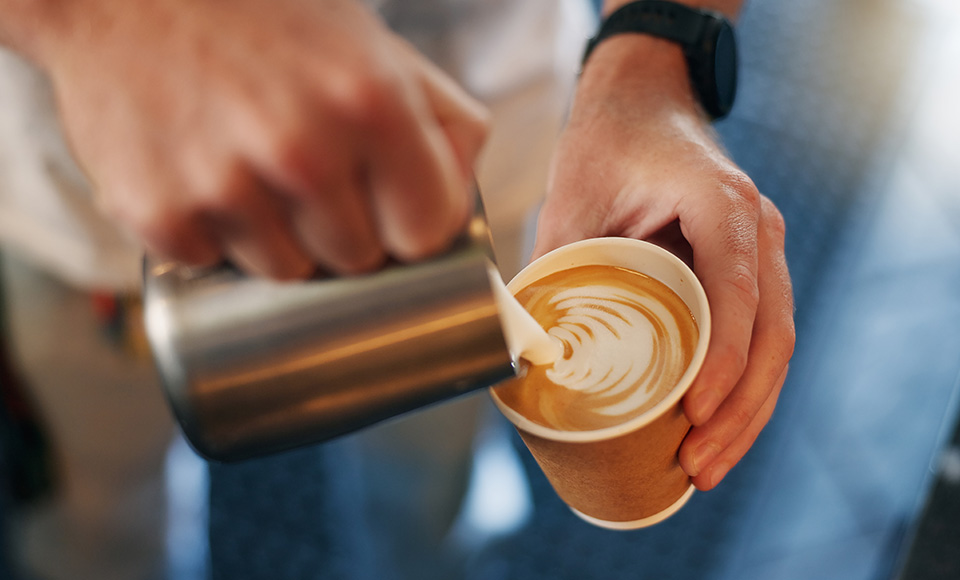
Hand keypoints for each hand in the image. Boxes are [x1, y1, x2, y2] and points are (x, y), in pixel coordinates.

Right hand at [26, 0, 487, 277]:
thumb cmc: (265, 20)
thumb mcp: (373, 46)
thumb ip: (443, 120)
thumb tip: (461, 200)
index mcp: (374, 103)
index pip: (426, 233)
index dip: (410, 226)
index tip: (390, 211)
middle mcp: (303, 150)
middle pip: (358, 260)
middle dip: (344, 230)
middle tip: (309, 175)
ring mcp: (226, 186)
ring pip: (288, 272)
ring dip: (278, 238)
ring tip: (252, 170)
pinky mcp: (159, 213)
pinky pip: (213, 264)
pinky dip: (210, 235)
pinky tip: (201, 176)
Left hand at [533, 35, 794, 489]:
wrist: (644, 100)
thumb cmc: (608, 142)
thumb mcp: (571, 198)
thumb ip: (554, 269)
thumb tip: (525, 356)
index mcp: (719, 202)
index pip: (737, 289)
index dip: (723, 358)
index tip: (694, 413)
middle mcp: (756, 229)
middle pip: (771, 334)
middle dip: (739, 410)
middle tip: (698, 465)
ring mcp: (761, 251)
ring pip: (776, 344)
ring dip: (748, 412)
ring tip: (707, 468)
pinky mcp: (749, 271)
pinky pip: (762, 337)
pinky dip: (745, 388)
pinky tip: (716, 430)